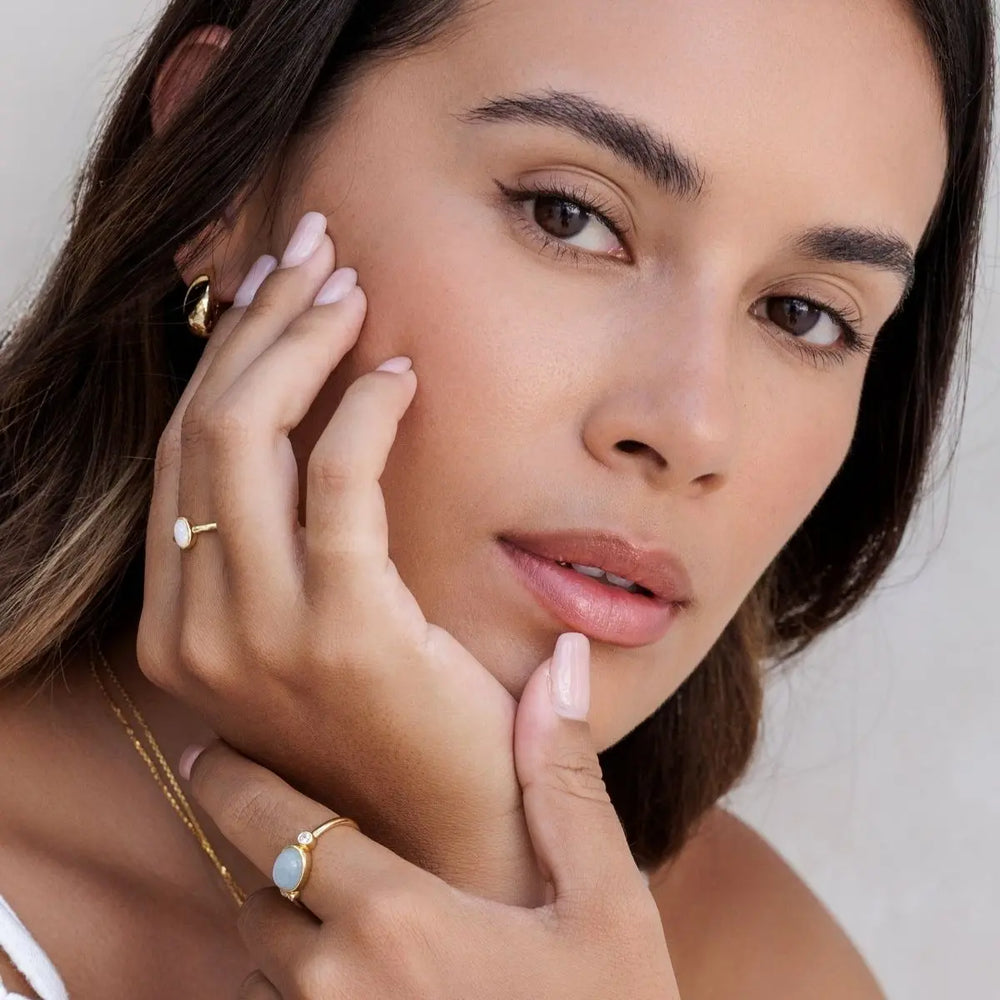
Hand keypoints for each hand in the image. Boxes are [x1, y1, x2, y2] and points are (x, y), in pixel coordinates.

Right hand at [138, 213, 540, 903]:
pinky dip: (363, 410)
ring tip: (349, 286)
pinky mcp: (341, 629)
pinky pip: (338, 483)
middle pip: (203, 428)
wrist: (447, 830)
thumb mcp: (314, 628)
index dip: (223, 359)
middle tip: (313, 255)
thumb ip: (287, 543)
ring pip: (247, 437)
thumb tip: (306, 425)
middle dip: (256, 324)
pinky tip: (401, 372)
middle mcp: (197, 626)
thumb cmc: (391, 724)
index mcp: (181, 625)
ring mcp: (258, 633)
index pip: (182, 455)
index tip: (271, 292)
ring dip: (299, 343)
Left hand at [187, 635, 679, 999]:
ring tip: (355, 930)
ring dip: (292, 945)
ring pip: (264, 975)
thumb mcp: (607, 905)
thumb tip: (563, 660)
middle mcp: (336, 988)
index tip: (212, 751)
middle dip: (280, 867)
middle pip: (261, 901)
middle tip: (317, 844)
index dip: (232, 782)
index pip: (271, 825)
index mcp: (396, 919)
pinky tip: (373, 988)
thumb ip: (565, 782)